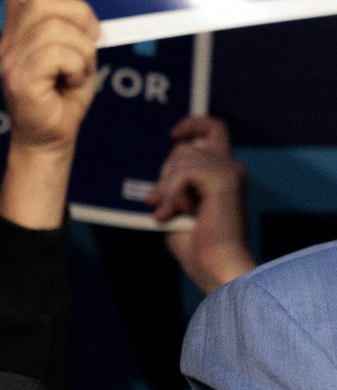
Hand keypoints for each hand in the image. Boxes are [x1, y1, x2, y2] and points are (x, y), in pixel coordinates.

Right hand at [0, 0, 100, 229]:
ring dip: (82, 50)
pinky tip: (72, 82)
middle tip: (91, 40)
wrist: (51, 138)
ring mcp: (12, 63)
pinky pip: (59, 55)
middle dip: (81, 17)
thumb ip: (68, 24)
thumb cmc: (63, 94)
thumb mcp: (71, 51)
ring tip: (79, 69)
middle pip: (46, 5)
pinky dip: (77, 67)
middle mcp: (9, 44)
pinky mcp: (21, 82)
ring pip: (57, 30)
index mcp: (18, 31)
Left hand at [149, 116, 256, 293]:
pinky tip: (175, 214)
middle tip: (157, 204)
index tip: (174, 134)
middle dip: (165, 175)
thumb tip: (162, 162)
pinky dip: (173, 193)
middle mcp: (231, 167)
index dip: (193, 124)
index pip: (214, 129)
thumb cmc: (194, 243)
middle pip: (185, 148)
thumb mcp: (177, 203)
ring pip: (182, 158)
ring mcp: (230, 172)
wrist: (213, 266)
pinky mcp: (225, 180)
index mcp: (223, 172)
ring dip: (167, 188)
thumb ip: (174, 180)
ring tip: (169, 213)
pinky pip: (184, 172)